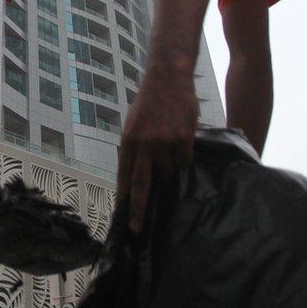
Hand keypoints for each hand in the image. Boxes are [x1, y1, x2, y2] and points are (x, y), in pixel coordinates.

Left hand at [117, 72, 197, 232]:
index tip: (121, 218)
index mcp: (129, 141)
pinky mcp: (183, 138)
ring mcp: (164, 142)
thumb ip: (133, 150)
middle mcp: (144, 144)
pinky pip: (185, 161)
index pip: (124, 177)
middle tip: (137, 229)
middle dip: (138, 209)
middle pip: (141, 184)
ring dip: (170, 173)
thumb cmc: (149, 104)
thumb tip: (131, 178)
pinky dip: (184, 159)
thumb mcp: (133, 125)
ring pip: (169, 173)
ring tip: (170, 155)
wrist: (167, 78)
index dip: (123, 199)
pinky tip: (182, 145)